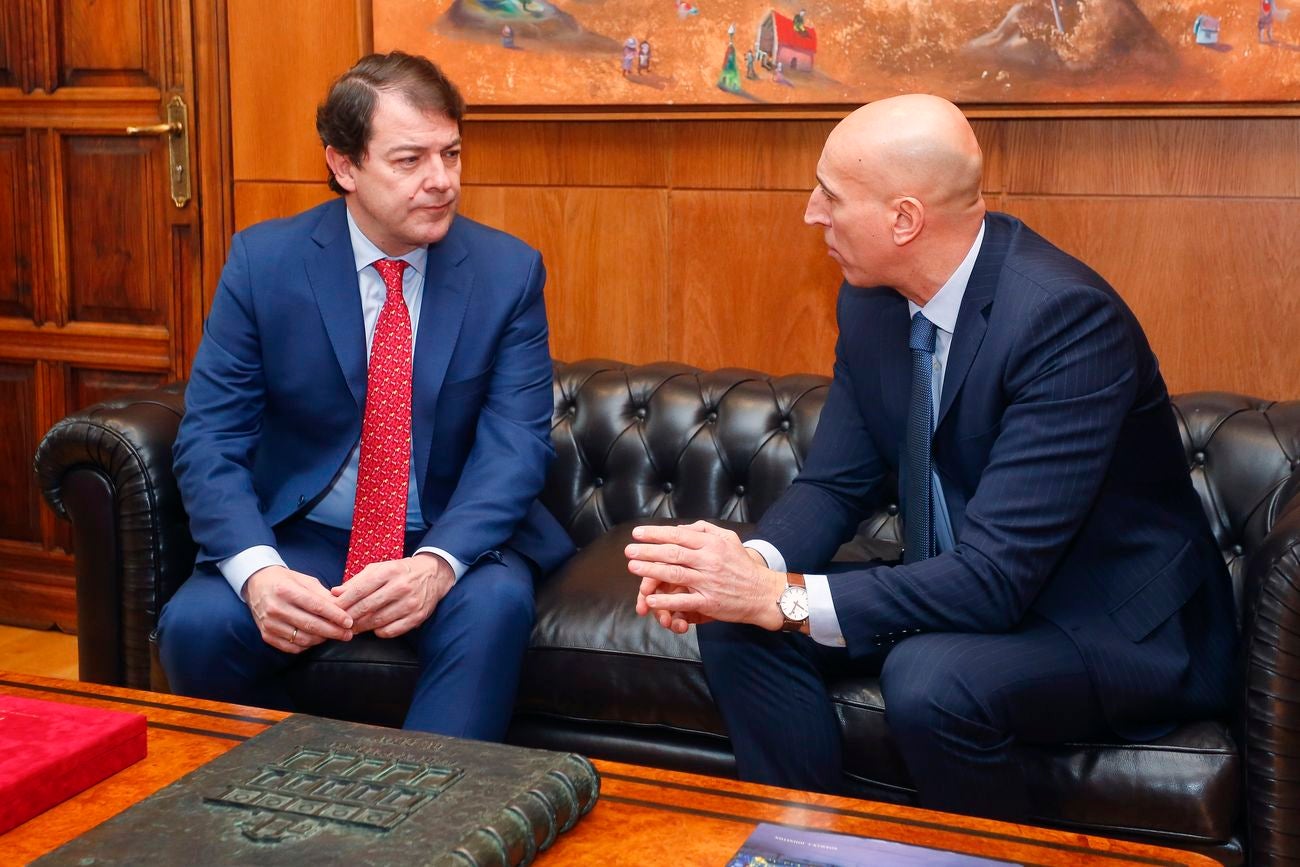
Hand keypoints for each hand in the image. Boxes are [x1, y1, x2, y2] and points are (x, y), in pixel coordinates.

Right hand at [245, 565, 354, 653]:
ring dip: (321, 639)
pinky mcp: (266, 635)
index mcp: (286, 590)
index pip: (316, 606)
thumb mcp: (304, 580)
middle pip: (311, 625)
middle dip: (333, 631)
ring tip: (333, 635)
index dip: (335, 616)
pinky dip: (306, 645)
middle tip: (348, 634)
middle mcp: (275, 608)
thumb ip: (323, 595)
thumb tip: (343, 608)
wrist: (256, 585)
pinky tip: (315, 639)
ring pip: (302, 639)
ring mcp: (269, 624)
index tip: (349, 622)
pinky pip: (291, 647)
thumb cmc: (285, 581)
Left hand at [331, 552, 453, 638]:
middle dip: (350, 617)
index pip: (360, 589)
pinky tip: (374, 628)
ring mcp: (411, 603)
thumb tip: (335, 593)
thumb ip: (356, 581)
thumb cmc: (400, 571)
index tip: (333, 610)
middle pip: (367, 607)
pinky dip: (379, 632)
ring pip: (378, 621)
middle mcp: (401, 586)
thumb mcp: (379, 569)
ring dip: (362, 627)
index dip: (344, 602)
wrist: (432, 574)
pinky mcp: (418, 616)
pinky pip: (392, 630)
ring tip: (353, 628)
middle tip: (339, 623)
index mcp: (389, 571)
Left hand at [625, 521, 786, 630]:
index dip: (656, 534)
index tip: (638, 534)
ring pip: (675, 574)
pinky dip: (666, 600)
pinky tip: (650, 598)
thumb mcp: (729, 540)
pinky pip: (684, 601)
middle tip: (629, 550)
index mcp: (712, 544)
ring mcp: (709, 582)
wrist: (764, 594)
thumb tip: (682, 527)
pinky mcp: (710, 602)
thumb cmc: (743, 566)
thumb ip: (706, 530)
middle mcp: (709, 561)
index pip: (678, 536)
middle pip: (672, 553)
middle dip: (647, 551)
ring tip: (633, 567)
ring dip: (651, 571)